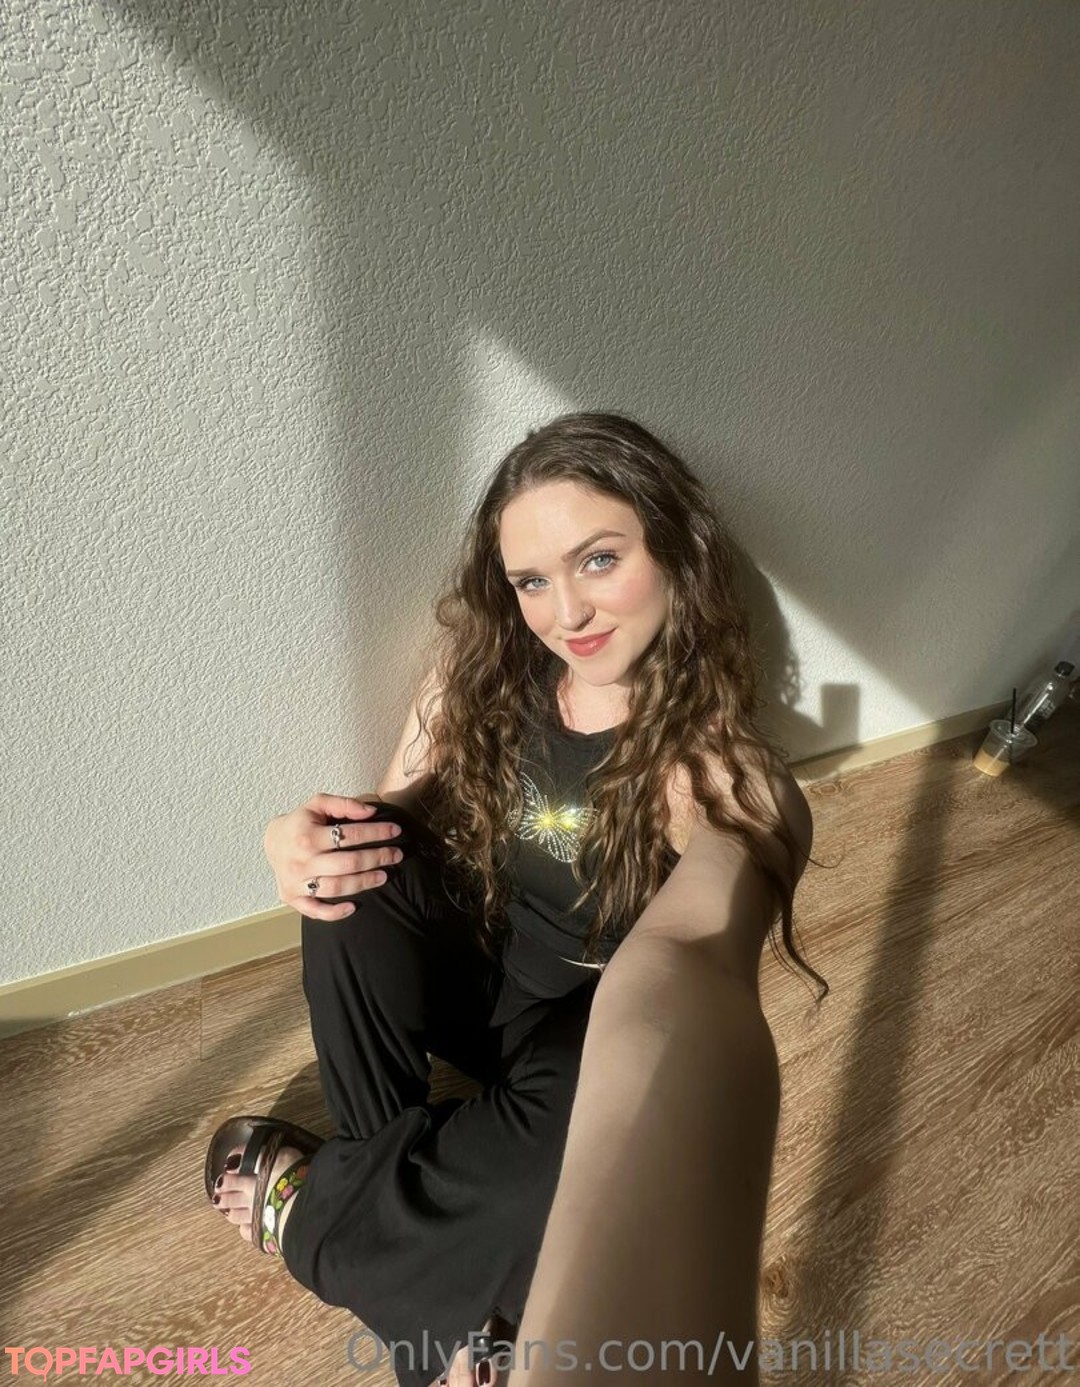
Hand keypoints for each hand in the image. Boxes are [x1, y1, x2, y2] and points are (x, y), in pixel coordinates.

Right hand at [263, 792, 406, 919]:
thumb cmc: (301, 822)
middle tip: (396, 855)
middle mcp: (301, 861)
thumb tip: (371, 812)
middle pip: (347, 864)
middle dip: (377, 858)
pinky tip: (354, 907)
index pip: (349, 835)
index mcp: (307, 836)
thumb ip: (344, 804)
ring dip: (363, 883)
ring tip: (383, 876)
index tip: (396, 831)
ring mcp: (296, 882)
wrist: (273, 841)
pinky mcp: (292, 898)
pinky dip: (334, 913)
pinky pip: (315, 911)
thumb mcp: (318, 804)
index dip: (376, 833)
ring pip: (336, 888)